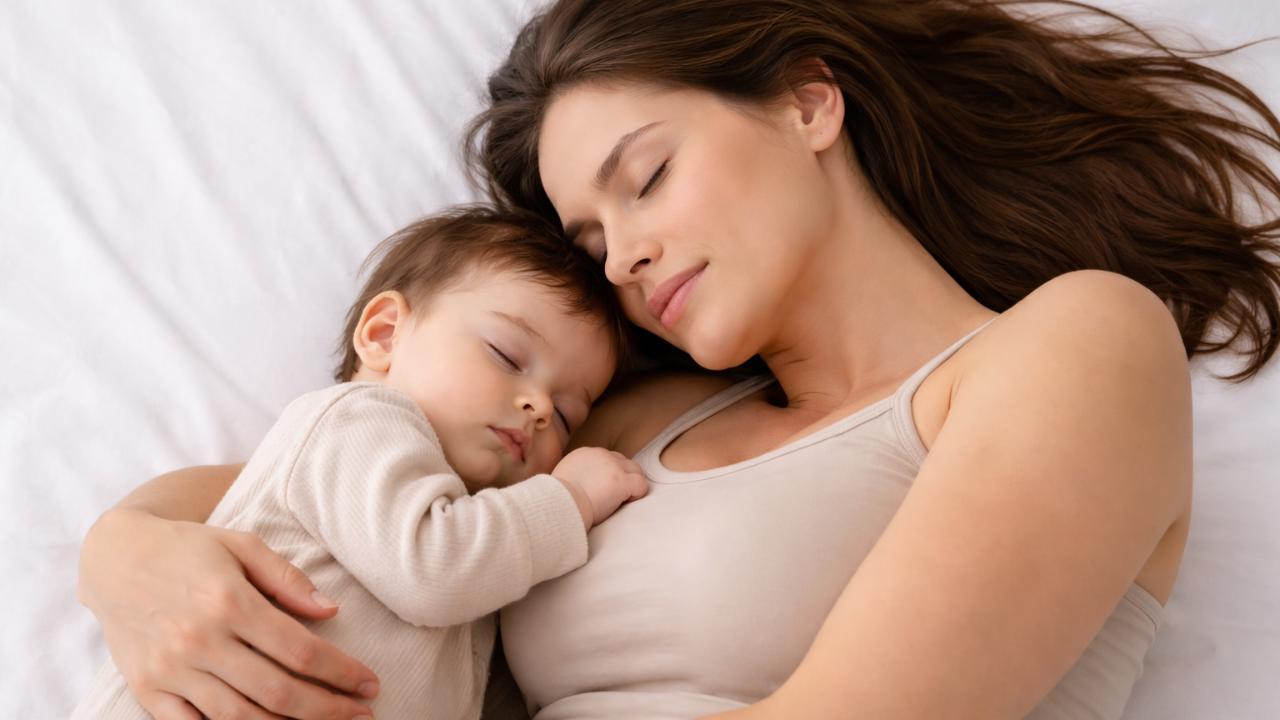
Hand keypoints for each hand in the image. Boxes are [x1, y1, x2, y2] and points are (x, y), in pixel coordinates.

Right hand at [78, 507, 379, 719]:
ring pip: (240, 718)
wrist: (112, 557)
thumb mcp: (241, 545)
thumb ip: (287, 578)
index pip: (299, 650)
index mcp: (228, 601)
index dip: (341, 672)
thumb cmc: (188, 547)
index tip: (370, 683)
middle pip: (277, 692)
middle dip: (328, 708)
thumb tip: (330, 611)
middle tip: (362, 713)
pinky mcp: (147, 689)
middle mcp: (199, 640)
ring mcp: (171, 669)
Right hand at [553, 447, 647, 528]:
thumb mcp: (564, 476)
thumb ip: (576, 473)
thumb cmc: (558, 498)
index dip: (608, 474)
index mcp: (585, 453)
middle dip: (622, 477)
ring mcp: (614, 467)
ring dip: (631, 484)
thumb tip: (581, 482)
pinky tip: (624, 503)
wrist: (559, 504)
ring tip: (619, 500)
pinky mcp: (622, 481)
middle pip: (623, 462)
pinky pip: (641, 485)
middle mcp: (601, 455)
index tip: (601, 489)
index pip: (607, 458)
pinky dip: (637, 495)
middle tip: (612, 495)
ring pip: (635, 470)